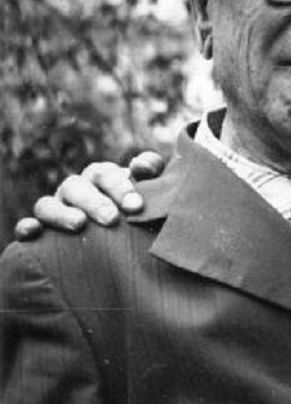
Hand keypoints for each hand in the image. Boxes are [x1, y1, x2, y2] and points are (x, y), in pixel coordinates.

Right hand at [13, 152, 165, 240]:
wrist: (118, 238)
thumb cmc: (134, 208)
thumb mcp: (148, 190)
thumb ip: (150, 173)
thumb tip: (141, 166)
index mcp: (100, 177)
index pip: (106, 173)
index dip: (120, 187)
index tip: (136, 206)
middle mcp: (75, 190)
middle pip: (77, 187)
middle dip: (95, 202)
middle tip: (111, 218)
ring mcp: (56, 208)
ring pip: (48, 204)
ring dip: (61, 213)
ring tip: (79, 224)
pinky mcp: (40, 230)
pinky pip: (27, 226)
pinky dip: (27, 227)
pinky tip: (32, 232)